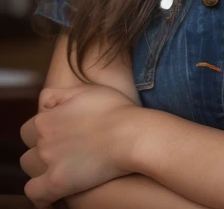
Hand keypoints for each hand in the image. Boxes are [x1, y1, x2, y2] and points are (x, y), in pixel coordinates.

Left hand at [19, 84, 136, 207]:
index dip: (47, 128)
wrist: (130, 135)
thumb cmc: (115, 110)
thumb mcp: (84, 91)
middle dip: (41, 146)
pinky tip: (52, 196)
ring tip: (59, 167)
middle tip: (63, 148)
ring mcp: (48, 162)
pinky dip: (40, 196)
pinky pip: (35, 193)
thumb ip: (58, 94)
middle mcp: (42, 139)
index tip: (62, 132)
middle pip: (30, 145)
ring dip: (39, 167)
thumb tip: (43, 103)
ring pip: (29, 166)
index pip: (33, 125)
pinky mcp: (57, 182)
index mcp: (46, 118)